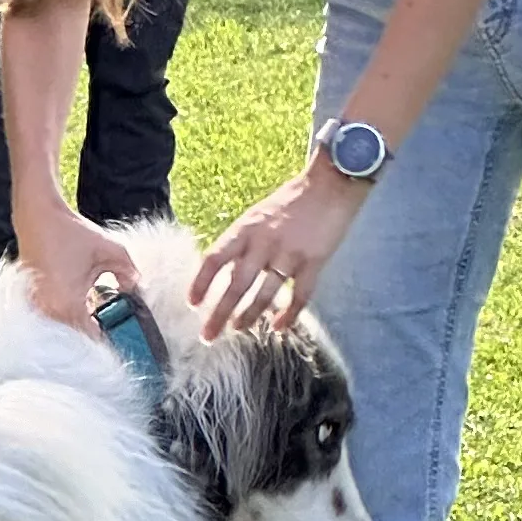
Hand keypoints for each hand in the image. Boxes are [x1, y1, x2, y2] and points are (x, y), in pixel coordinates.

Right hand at [15, 192, 148, 335]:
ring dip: (86, 316)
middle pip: (81, 333)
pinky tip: (84, 293)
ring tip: (100, 300)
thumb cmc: (71, 232)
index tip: (126, 333)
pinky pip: (58, 314)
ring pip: (70, 324)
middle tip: (117, 315)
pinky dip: (72, 308)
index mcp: (68, 303)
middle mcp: (50, 310)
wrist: (38, 216)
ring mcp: (38, 306)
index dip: (112, 335)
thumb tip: (139, 294)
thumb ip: (130, 276)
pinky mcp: (33, 299)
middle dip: (100, 325)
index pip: (95, 336)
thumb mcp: (112, 251)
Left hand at [190, 166, 364, 333]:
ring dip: (250, 315)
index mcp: (245, 229)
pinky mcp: (314, 261)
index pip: (215, 259)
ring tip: (238, 329)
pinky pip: (300, 295)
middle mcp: (263, 242)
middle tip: (208, 336)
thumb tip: (224, 271)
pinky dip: (290, 314)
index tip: (191, 304)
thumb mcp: (257, 215)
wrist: (330, 184)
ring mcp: (289, 253)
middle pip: (236, 284)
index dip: (201, 283)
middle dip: (220, 313)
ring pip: (265, 293)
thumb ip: (242, 242)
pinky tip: (280, 327)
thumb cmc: (291, 201)